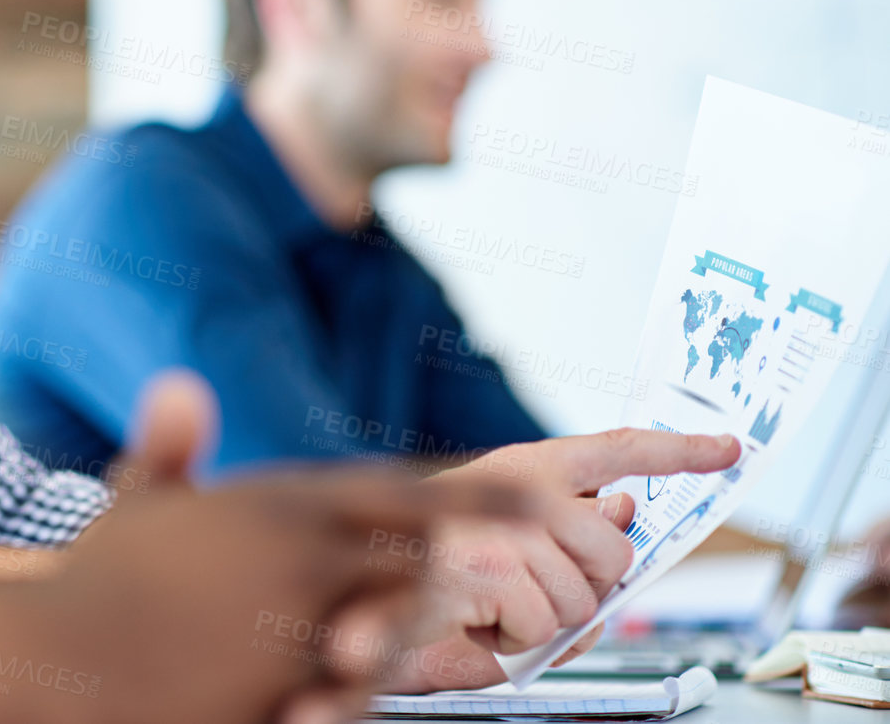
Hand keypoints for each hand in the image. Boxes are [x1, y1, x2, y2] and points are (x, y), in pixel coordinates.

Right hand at [32, 372, 538, 723]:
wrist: (59, 663)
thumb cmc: (96, 582)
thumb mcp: (136, 502)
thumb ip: (169, 446)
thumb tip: (180, 386)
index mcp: (280, 509)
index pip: (403, 494)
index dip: (477, 497)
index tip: (536, 499)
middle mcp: (307, 566)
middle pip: (415, 562)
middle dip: (447, 565)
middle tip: (481, 566)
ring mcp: (305, 635)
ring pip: (400, 628)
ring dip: (415, 623)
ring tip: (415, 620)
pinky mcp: (291, 696)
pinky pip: (358, 691)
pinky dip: (369, 682)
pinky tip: (349, 679)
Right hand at [383, 428, 739, 690]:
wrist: (362, 604)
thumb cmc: (441, 578)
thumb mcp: (522, 552)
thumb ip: (574, 532)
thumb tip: (623, 510)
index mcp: (524, 469)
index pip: (614, 450)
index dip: (676, 450)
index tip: (728, 448)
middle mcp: (515, 488)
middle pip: (613, 551)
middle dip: (586, 588)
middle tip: (529, 590)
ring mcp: (500, 526)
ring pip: (582, 598)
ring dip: (542, 622)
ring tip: (492, 607)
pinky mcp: (486, 570)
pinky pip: (543, 626)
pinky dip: (513, 642)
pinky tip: (475, 621)